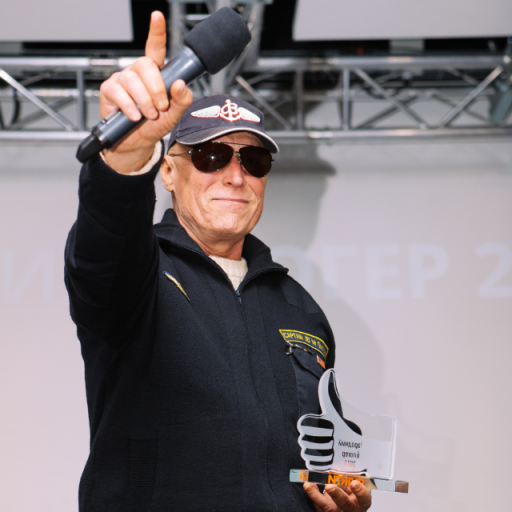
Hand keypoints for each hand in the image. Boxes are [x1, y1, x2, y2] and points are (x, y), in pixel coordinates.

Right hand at [99, 11, 192, 172]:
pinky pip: (119, 93)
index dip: (156, 32)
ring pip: (133, 80)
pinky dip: (129, 106)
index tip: (157, 16)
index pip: (155, 48)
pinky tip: (134, 116)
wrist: (135, 144)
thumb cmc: (154, 126)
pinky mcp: (109, 91)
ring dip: (144, 101)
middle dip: (156, 88)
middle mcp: (137, 73)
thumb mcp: (173, 115)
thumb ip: (181, 100)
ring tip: (149, 115)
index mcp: (155, 74)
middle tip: (161, 106)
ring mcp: (122, 80)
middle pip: (146, 66)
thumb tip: (181, 84)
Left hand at [304, 480, 371, 511]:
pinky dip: (312, 494)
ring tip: (308, 485)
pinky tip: (308, 485)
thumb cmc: (351, 493)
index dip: (360, 492)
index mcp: (361, 502)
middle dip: (337, 494)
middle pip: (344, 504)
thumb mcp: (353, 486)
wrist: (345, 505)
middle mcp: (350, 509)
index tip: (354, 483)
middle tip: (329, 486)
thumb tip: (337, 469)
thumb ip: (348, 479)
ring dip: (317, 496)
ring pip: (327, 508)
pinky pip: (318, 506)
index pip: (364, 499)